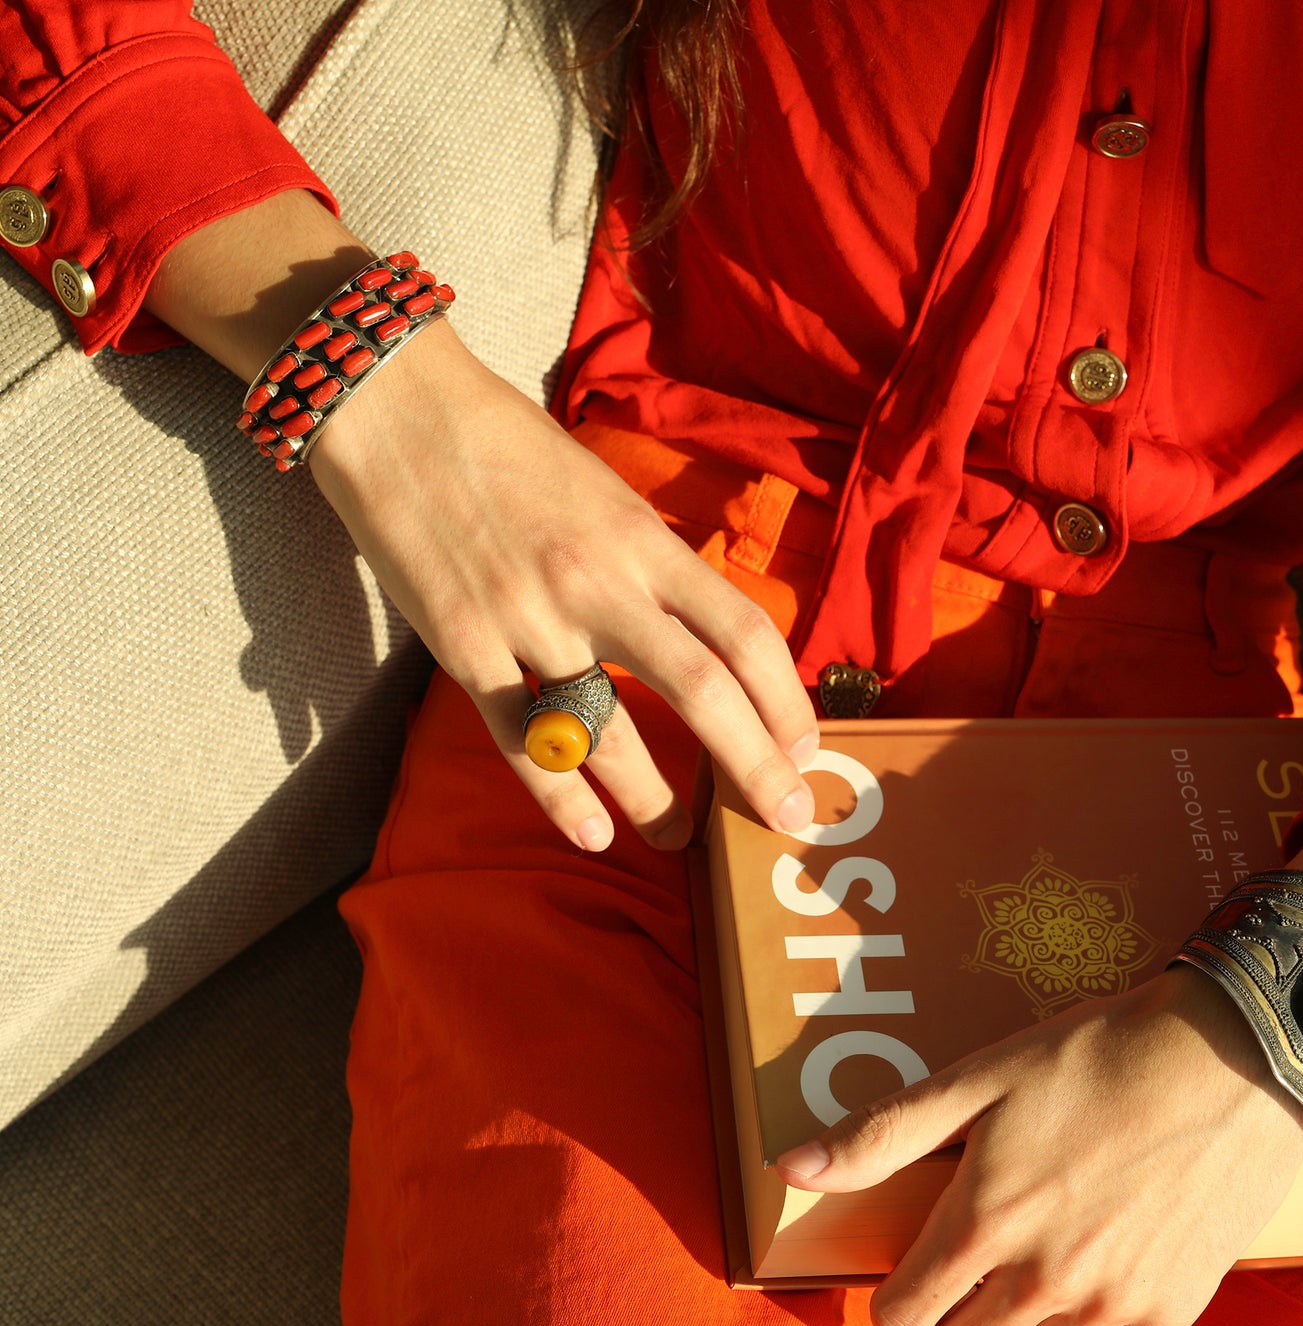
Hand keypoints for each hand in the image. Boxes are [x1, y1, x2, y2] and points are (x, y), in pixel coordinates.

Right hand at [145, 191, 818, 852]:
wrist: (397, 412)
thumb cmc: (509, 445)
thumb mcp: (606, 492)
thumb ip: (652, 564)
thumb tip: (701, 633)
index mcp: (642, 541)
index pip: (744, 632)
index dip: (787, 699)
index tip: (807, 745)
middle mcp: (598, 585)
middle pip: (703, 693)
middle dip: (756, 767)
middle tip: (785, 818)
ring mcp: (529, 622)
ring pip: (613, 734)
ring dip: (657, 800)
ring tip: (677, 838)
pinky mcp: (463, 650)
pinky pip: (522, 743)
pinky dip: (561, 798)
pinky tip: (592, 833)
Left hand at [776, 967, 1302, 1325]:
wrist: (1226, 1056)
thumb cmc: (1092, 1057)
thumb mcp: (977, 1079)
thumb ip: (883, 1134)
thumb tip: (790, 1168)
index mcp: (983, 1222)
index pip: (902, 1317)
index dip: (895, 1297)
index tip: (910, 1268)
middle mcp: (1042, 1279)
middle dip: (946, 1323)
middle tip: (966, 1270)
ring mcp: (1111, 1303)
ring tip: (1024, 1277)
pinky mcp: (1173, 1311)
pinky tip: (1087, 1287)